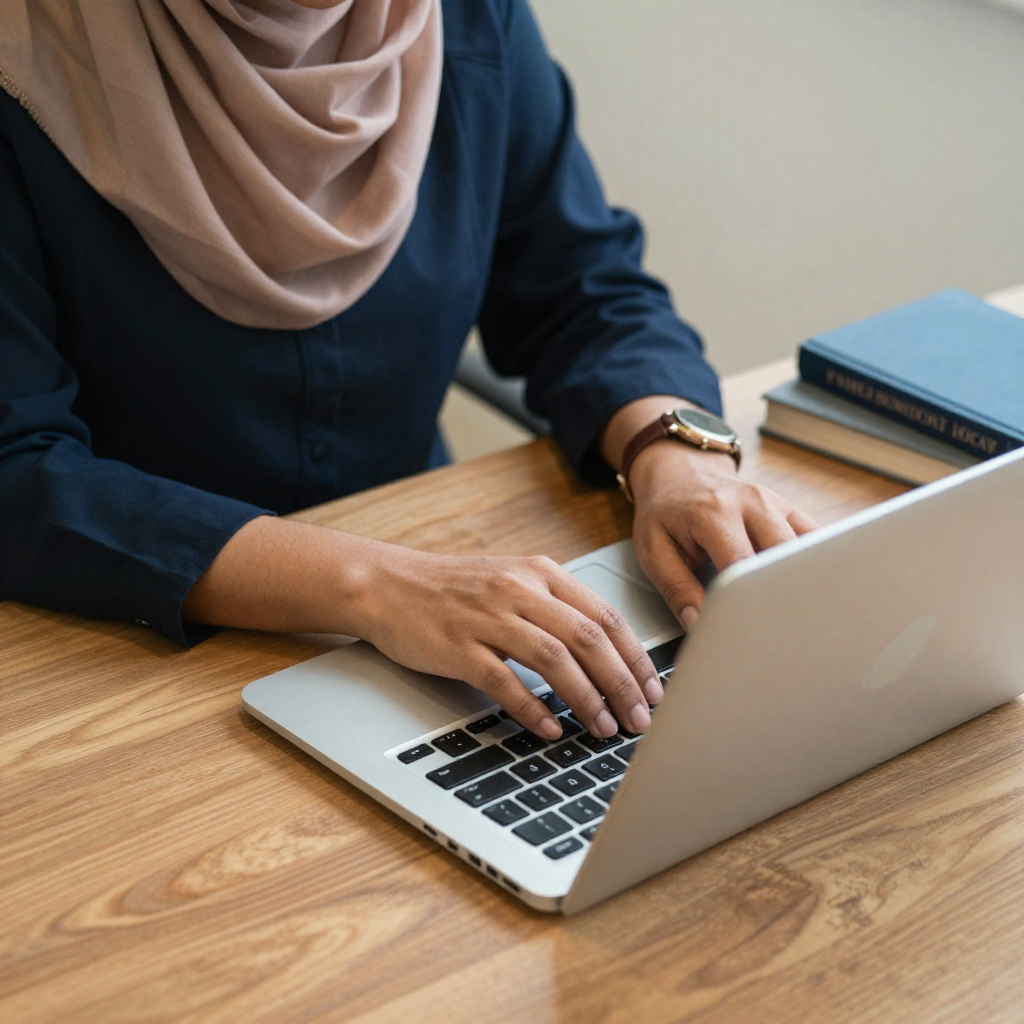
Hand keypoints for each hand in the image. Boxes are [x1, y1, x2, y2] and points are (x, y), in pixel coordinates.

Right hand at [349, 546, 660, 739]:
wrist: (389, 584)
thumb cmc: (456, 591)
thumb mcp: (514, 583)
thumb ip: (557, 610)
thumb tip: (609, 658)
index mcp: (541, 574)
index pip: (604, 616)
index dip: (635, 657)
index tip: (653, 690)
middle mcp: (519, 591)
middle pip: (588, 639)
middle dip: (622, 684)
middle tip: (639, 720)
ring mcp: (488, 618)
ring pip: (554, 659)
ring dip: (586, 699)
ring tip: (604, 728)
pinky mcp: (458, 646)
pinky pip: (504, 682)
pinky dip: (532, 709)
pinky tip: (550, 730)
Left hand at [629, 442, 817, 627]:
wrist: (680, 469)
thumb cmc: (665, 511)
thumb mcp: (653, 549)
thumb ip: (676, 588)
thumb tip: (698, 625)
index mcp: (714, 513)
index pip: (741, 566)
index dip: (746, 603)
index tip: (747, 631)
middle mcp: (751, 503)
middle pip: (783, 557)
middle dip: (781, 596)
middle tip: (777, 630)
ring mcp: (775, 503)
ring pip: (806, 550)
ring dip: (802, 582)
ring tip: (796, 615)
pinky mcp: (789, 509)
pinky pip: (816, 539)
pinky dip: (816, 564)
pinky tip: (812, 588)